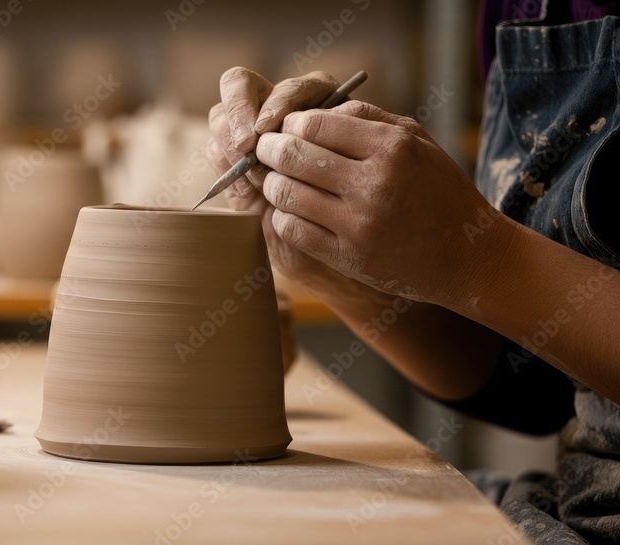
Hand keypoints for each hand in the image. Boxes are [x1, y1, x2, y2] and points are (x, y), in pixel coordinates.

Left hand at [256, 100, 497, 303]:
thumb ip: (366, 120)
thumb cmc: (438, 191)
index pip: (313, 124)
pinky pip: (292, 229)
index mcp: (392, 147)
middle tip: (264, 150)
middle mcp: (375, 184)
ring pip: (285, 193)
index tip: (286, 128)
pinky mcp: (349, 257)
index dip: (290, 124)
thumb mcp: (416, 142)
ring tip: (276, 180)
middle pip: (292, 155)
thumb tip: (311, 112)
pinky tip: (290, 210)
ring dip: (271, 184)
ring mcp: (360, 224)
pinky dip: (282, 216)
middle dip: (268, 149)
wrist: (468, 256)